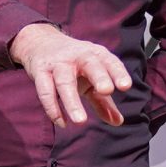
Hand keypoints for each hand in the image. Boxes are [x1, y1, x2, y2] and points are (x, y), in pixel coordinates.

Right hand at [10, 24, 129, 127]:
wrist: (39, 43)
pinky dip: (53, 109)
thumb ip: (104, 101)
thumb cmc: (73, 66)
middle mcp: (78, 56)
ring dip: (72, 101)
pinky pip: (46, 91)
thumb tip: (118, 122)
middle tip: (107, 91)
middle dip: (99, 76)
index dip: (118, 73)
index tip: (125, 86)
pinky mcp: (40, 72)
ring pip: (64, 81)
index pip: (110, 62)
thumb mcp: (90, 80)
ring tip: (80, 121)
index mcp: (95, 55)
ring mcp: (58, 63)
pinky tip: (62, 123)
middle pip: (90, 65)